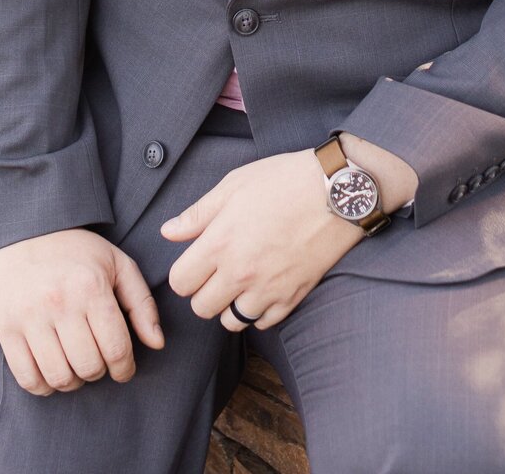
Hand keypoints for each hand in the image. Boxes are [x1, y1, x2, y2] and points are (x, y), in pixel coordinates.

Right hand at [0, 229, 163, 395]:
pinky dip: (43, 385)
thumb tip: (157, 343)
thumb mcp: (116, 264)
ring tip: (75, 365)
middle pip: (89, 367)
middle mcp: (59, 302)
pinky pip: (27, 377)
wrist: (23, 230)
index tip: (124, 368)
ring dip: (73, 381)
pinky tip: (51, 371)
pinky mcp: (5, 327)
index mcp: (91, 286)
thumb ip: (142, 304)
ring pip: (59, 377)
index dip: (125, 369)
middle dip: (99, 372)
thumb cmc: (76, 251)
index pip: (116, 350)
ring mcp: (29, 316)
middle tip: (97, 360)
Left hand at [160, 151, 361, 334]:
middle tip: (217, 271)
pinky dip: (258, 311)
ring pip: (231, 321)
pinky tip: (263, 286)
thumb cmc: (283, 180)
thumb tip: (168, 232)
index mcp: (220, 242)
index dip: (183, 272)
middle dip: (203, 291)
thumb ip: (197, 213)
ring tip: (240, 281)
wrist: (336, 192)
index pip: (180, 282)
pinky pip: (262, 323)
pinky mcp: (292, 298)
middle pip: (201, 308)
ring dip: (229, 305)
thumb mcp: (234, 185)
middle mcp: (240, 273)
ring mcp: (267, 289)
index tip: (195, 261)